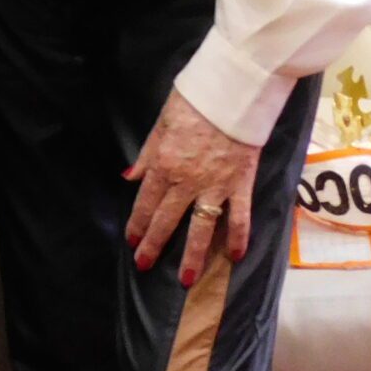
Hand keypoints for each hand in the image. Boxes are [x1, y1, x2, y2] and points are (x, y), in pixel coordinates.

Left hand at [126, 88, 262, 287]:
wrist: (234, 91)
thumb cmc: (196, 100)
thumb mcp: (162, 122)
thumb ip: (147, 154)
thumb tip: (130, 177)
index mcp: (164, 164)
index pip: (146, 201)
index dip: (137, 223)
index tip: (132, 240)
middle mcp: (187, 181)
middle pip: (167, 219)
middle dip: (154, 244)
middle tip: (145, 264)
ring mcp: (215, 185)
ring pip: (201, 227)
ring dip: (193, 255)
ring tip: (186, 279)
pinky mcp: (240, 184)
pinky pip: (239, 217)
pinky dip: (238, 238)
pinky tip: (234, 256)